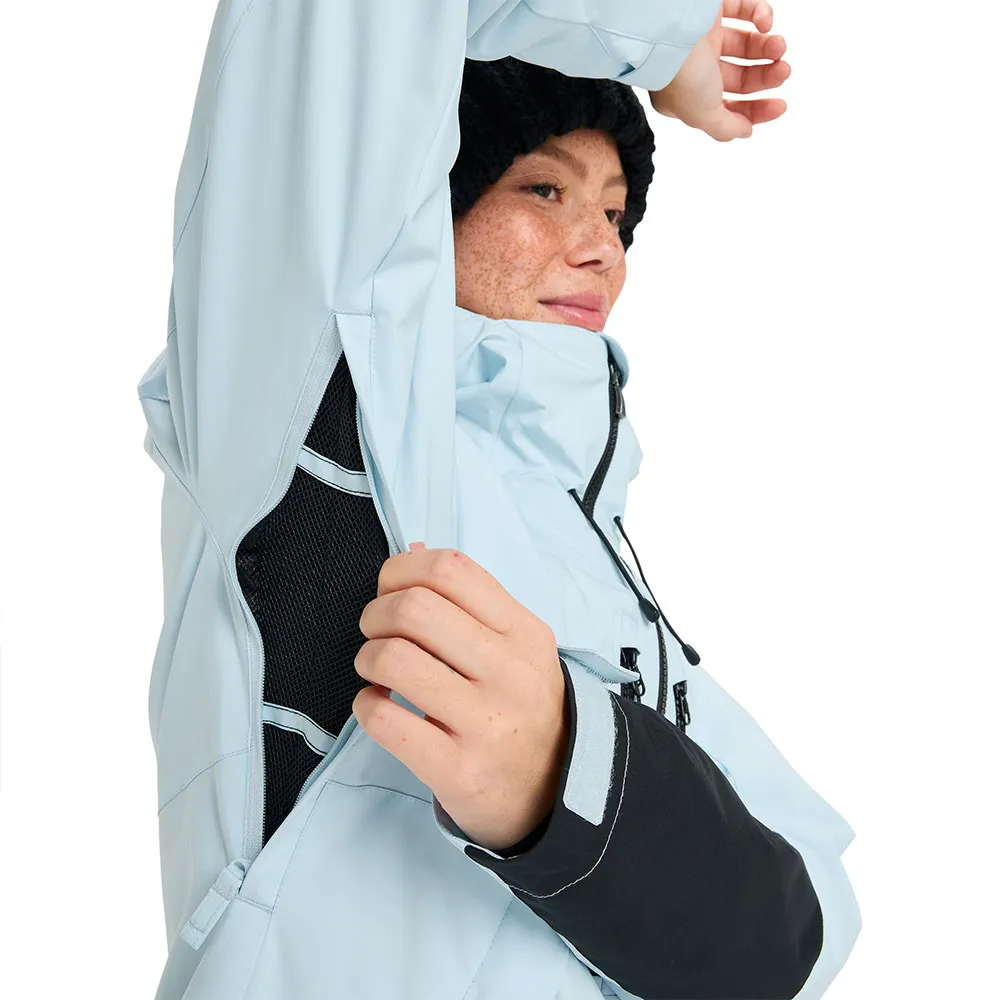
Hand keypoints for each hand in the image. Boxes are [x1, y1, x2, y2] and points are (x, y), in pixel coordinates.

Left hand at [353, 543, 570, 852]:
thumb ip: (468, 600)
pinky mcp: (456, 768)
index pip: (451, 570)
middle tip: (375, 631)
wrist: (553, 791)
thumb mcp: (516, 646)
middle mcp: (510, 673)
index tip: (390, 588)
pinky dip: (366, 705)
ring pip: (393, 659)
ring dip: (367, 658)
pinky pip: (384, 719)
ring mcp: (485, 723)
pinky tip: (378, 705)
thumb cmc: (522, 707)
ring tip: (376, 669)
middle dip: (376, 614)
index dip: (402, 569)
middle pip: (414, 608)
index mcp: (524, 632)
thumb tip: (412, 550)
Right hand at [648, 1, 790, 140]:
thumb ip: (725, 128)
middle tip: (783, 72)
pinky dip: (760, 15)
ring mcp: (704, 39)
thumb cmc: (679, 73)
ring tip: (778, 46)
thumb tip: (744, 131)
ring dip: (768, 48)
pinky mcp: (712, 10)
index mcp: (687, 98)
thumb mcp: (702, 115)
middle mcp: (694, 69)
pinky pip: (743, 10)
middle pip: (741, 77)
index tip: (778, 106)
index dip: (754, 110)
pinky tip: (764, 22)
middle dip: (766, 77)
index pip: (726, 108)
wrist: (667, 28)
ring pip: (746, 45)